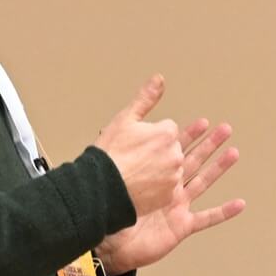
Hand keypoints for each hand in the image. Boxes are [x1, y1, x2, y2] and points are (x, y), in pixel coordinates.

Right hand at [95, 75, 183, 216]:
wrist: (100, 189)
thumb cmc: (110, 155)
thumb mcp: (125, 119)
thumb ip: (146, 99)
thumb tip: (159, 80)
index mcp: (167, 134)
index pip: (167, 129)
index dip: (150, 134)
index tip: (137, 142)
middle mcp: (175, 155)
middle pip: (171, 149)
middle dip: (157, 151)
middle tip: (134, 158)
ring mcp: (173, 177)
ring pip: (170, 168)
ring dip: (158, 169)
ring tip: (135, 172)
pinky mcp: (168, 196)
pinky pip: (167, 188)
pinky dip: (156, 187)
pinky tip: (139, 185)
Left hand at [96, 117, 244, 273]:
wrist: (105, 239)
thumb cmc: (106, 207)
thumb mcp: (113, 169)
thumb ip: (120, 145)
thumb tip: (109, 123)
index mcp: (152, 174)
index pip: (174, 149)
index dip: (189, 135)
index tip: (202, 122)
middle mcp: (167, 188)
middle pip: (193, 161)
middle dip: (209, 145)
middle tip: (225, 129)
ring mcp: (176, 207)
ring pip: (203, 182)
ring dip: (219, 168)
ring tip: (233, 153)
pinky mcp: (180, 226)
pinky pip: (207, 218)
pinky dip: (224, 212)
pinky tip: (240, 204)